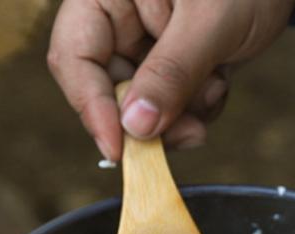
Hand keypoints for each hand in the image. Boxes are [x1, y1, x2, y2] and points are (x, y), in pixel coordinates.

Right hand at [47, 0, 294, 159]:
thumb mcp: (209, 22)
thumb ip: (171, 73)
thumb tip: (134, 128)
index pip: (75, 55)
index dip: (91, 107)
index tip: (117, 150)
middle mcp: (120, 21)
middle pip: (110, 91)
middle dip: (151, 121)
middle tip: (190, 133)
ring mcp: (146, 47)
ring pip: (144, 109)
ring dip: (181, 116)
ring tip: (215, 86)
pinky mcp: (172, 67)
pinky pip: (172, 108)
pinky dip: (197, 109)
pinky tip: (219, 82)